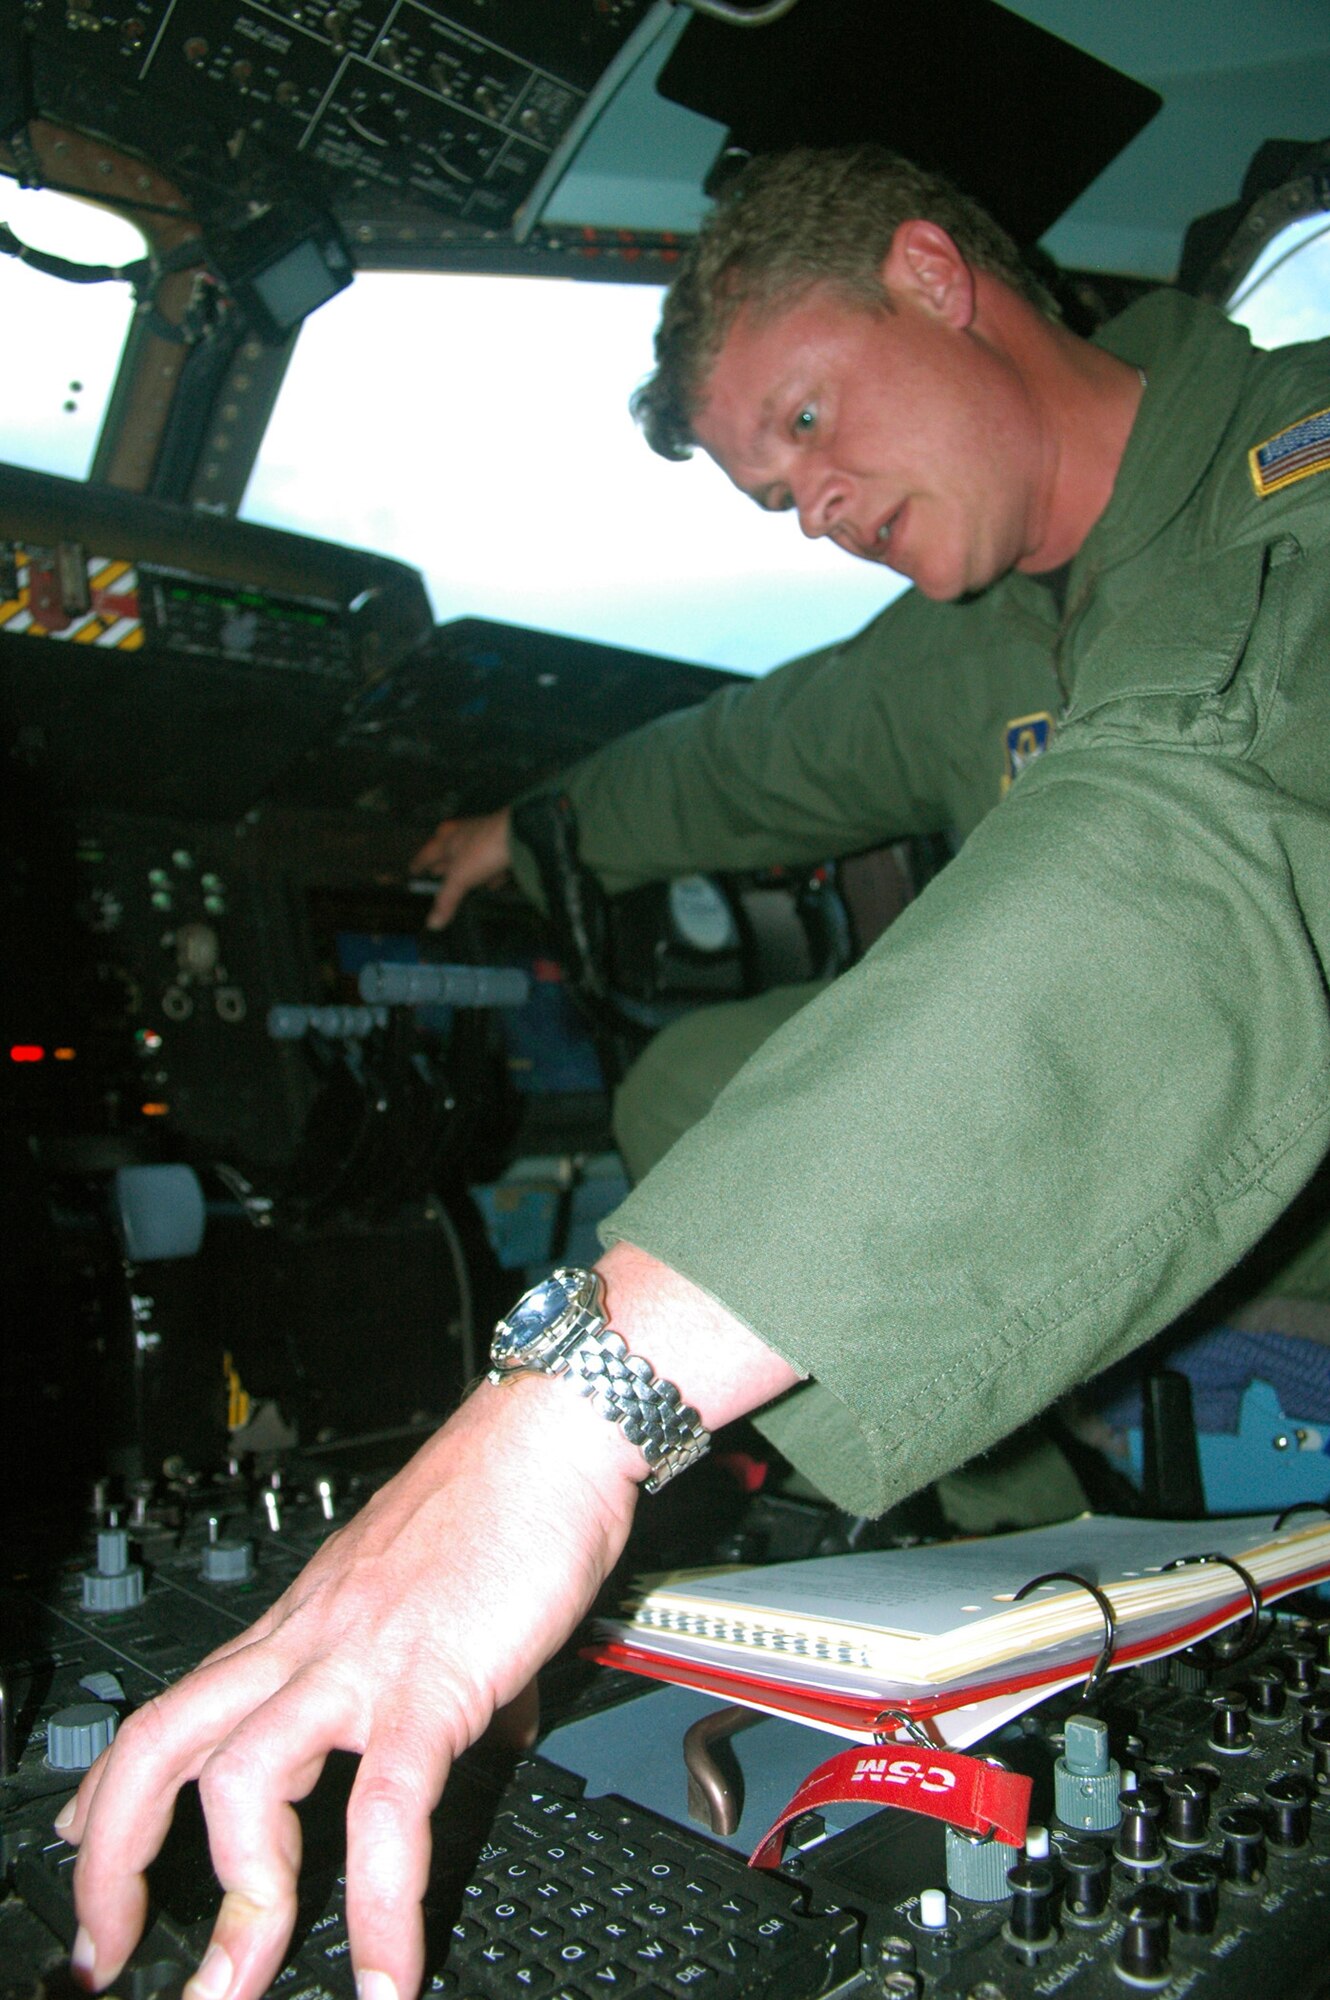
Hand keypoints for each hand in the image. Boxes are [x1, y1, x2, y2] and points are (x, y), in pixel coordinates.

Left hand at [59, 1379, 641, 1999]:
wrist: (553, 1430)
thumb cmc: (507, 1492)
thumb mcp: (443, 1593)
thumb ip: (451, 1675)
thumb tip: (492, 1727)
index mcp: (304, 1624)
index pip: (177, 1710)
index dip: (116, 1789)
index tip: (85, 1849)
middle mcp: (309, 1643)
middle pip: (165, 1746)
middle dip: (117, 1860)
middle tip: (109, 1953)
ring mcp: (361, 1662)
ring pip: (245, 1782)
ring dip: (239, 1904)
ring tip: (241, 1988)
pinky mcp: (430, 1682)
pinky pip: (385, 1811)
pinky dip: (382, 1906)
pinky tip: (390, 1973)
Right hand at [410, 810, 510, 929]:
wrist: (520, 834)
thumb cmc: (482, 850)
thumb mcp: (461, 878)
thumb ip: (447, 900)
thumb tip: (432, 924)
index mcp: (447, 840)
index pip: (427, 853)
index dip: (419, 863)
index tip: (412, 870)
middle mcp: (463, 835)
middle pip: (448, 851)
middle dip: (443, 863)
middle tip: (436, 873)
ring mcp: (485, 837)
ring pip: (471, 855)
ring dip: (468, 867)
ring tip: (465, 880)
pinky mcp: (504, 843)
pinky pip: (492, 860)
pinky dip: (491, 871)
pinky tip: (494, 881)